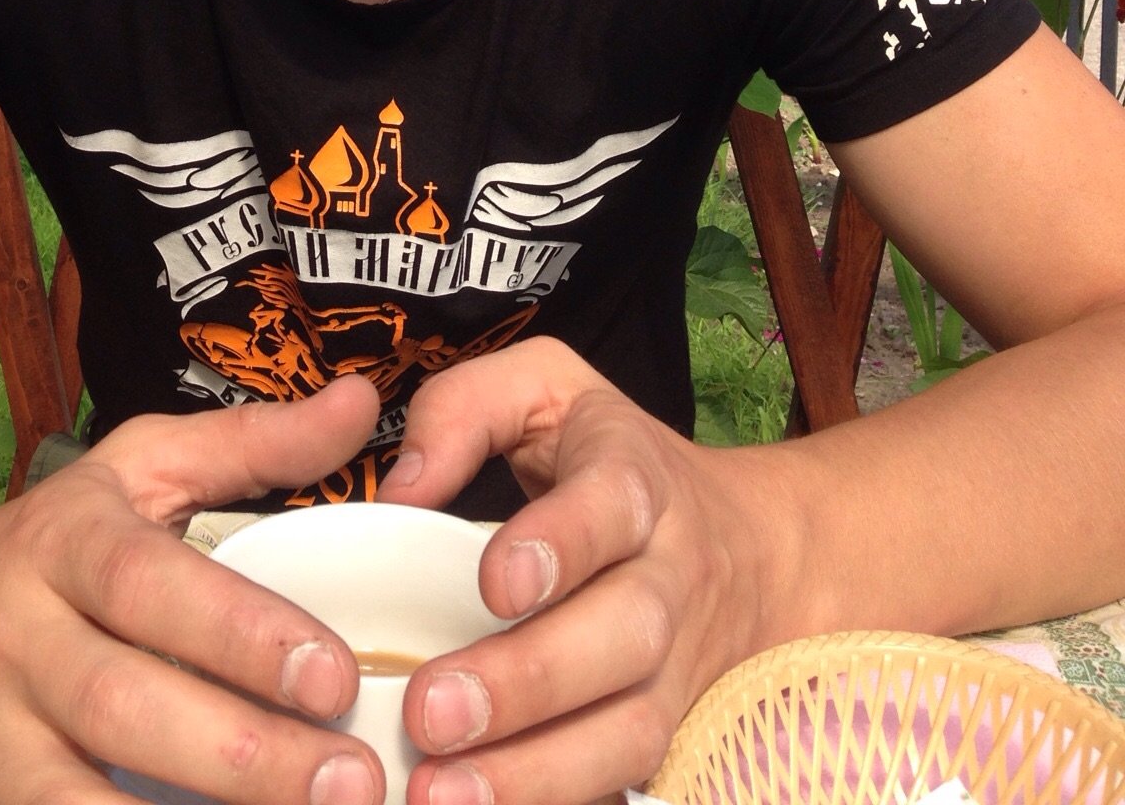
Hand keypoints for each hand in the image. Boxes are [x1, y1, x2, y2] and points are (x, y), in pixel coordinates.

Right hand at [0, 377, 389, 804]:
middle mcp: (9, 638)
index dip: (238, 632)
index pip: (145, 585)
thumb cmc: (52, 545)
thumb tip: (363, 402)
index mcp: (59, 543)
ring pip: (72, 802)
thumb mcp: (138, 470)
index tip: (335, 675)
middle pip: (120, 705)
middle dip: (241, 754)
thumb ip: (252, 444)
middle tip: (351, 784)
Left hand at [379, 338, 785, 804]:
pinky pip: (632, 784)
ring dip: (539, 771)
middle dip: (529, 680)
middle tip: (432, 711)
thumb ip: (464, 411)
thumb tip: (401, 489)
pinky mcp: (675, 737)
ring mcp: (680, 669)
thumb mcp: (544, 390)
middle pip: (624, 636)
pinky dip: (565, 803)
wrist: (753, 547)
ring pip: (632, 729)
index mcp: (637, 481)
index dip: (562, 543)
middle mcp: (671, 578)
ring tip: (442, 795)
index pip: (612, 505)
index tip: (495, 582)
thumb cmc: (607, 458)